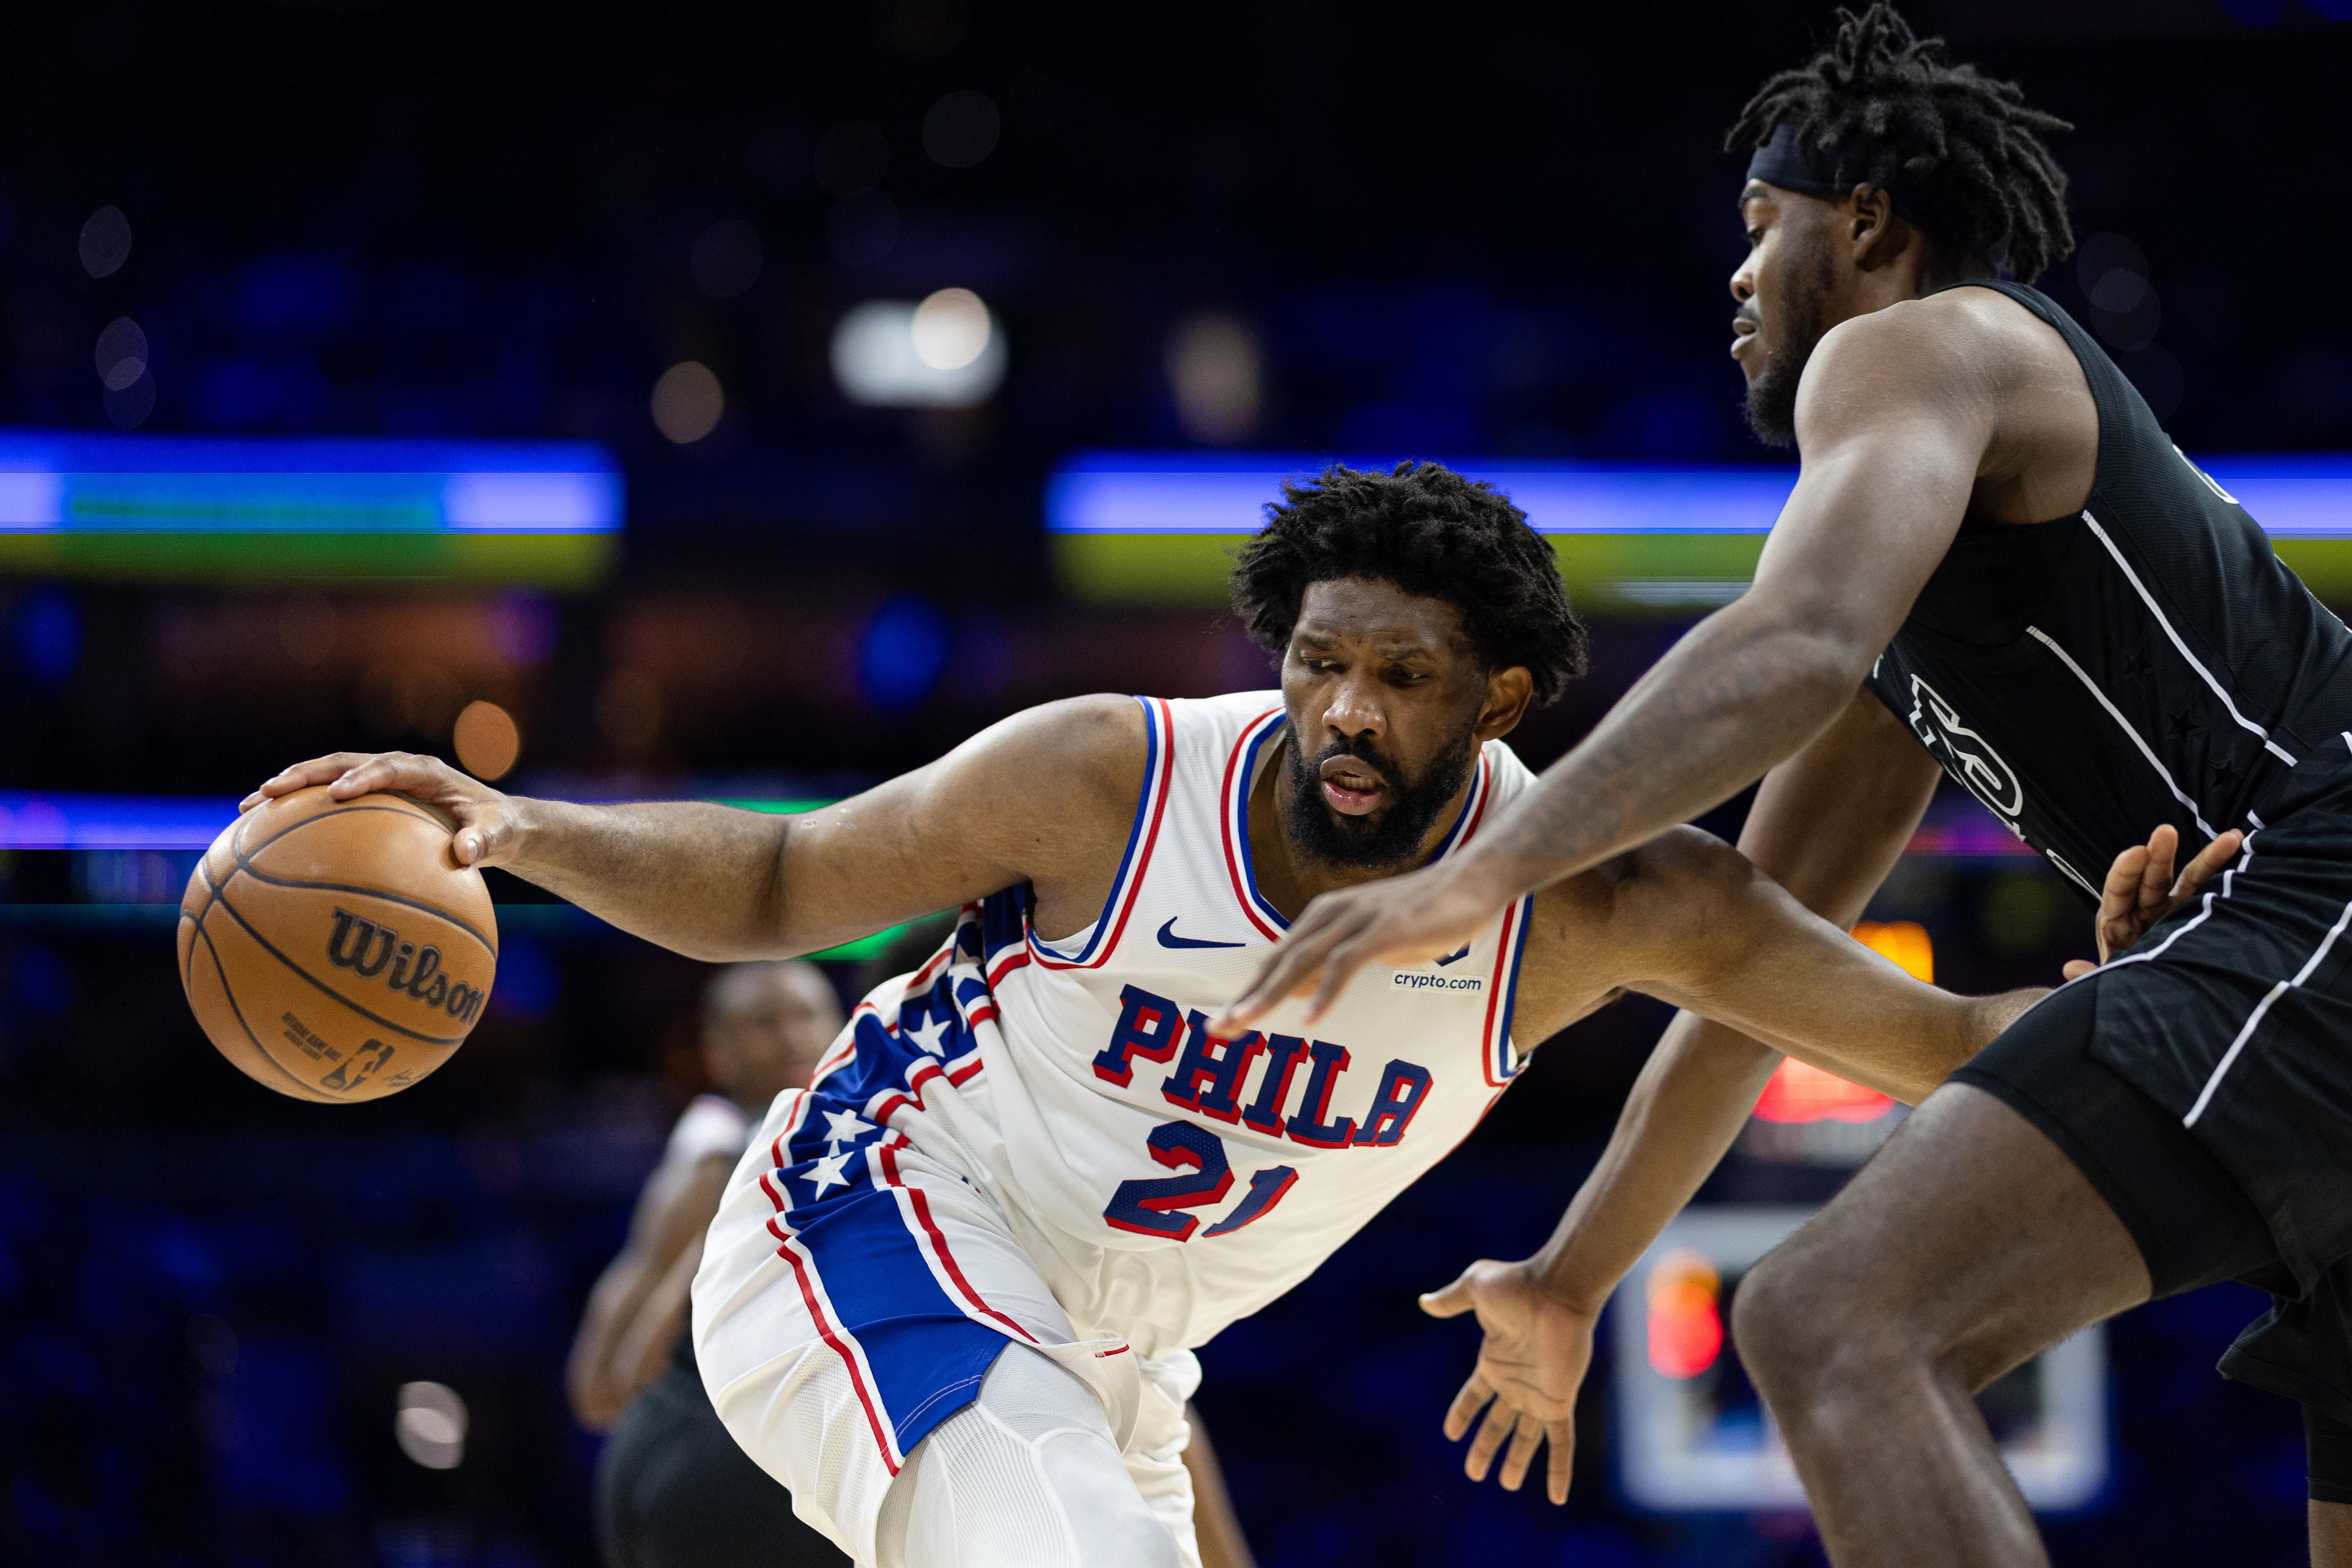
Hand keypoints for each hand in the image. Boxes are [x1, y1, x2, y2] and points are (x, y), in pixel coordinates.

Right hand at [241, 751, 522, 868]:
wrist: (495, 822)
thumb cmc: (497, 827)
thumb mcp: (500, 833)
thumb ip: (486, 841)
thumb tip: (466, 855)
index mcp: (426, 771)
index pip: (389, 767)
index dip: (362, 777)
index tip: (337, 793)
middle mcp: (396, 769)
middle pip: (343, 763)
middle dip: (306, 775)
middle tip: (269, 793)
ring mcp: (378, 781)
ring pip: (326, 776)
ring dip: (290, 789)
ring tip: (249, 808)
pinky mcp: (367, 798)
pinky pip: (326, 801)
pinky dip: (297, 812)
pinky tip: (263, 835)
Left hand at [1209, 858, 1505, 1032]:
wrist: (1469, 882)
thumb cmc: (1423, 914)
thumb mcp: (1371, 942)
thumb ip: (1336, 962)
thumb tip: (1304, 990)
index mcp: (1324, 917)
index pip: (1277, 959)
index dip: (1249, 990)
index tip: (1224, 1023)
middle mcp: (1331, 915)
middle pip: (1279, 962)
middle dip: (1246, 998)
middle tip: (1216, 1030)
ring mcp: (1356, 920)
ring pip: (1301, 962)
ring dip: (1269, 995)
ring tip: (1244, 1024)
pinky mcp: (1381, 930)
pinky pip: (1345, 963)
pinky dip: (1325, 992)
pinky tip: (1309, 1018)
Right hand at [1419, 1259, 1595, 1504]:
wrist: (1556, 1291)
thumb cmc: (1517, 1285)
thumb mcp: (1475, 1288)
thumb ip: (1452, 1300)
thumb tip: (1424, 1303)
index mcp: (1495, 1361)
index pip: (1475, 1395)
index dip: (1463, 1413)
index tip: (1451, 1433)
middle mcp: (1516, 1382)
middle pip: (1497, 1423)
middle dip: (1485, 1448)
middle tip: (1474, 1473)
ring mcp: (1538, 1394)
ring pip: (1525, 1438)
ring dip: (1515, 1462)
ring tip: (1505, 1484)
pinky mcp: (1558, 1402)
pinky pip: (1561, 1443)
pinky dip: (1559, 1470)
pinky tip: (1558, 1497)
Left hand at [2061, 823, 2241, 980]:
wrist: (2150, 1005)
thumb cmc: (2124, 989)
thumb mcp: (2108, 983)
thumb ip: (2092, 975)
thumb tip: (2069, 968)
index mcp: (2117, 923)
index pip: (2118, 891)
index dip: (2125, 872)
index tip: (2135, 853)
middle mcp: (2144, 910)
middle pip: (2151, 879)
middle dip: (2159, 856)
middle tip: (2166, 832)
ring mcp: (2173, 910)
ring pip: (2187, 880)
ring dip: (2206, 859)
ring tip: (2230, 838)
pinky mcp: (2196, 915)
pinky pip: (2209, 891)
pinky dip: (2222, 871)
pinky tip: (2239, 847)